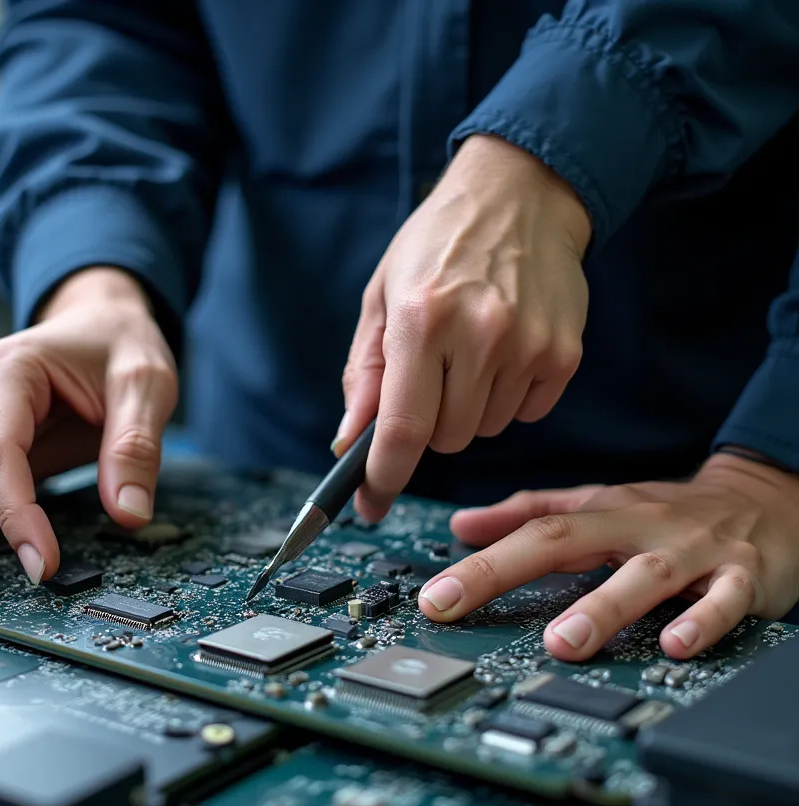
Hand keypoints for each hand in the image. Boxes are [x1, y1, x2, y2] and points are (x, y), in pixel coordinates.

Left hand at [337, 134, 591, 521]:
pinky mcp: (563, 354)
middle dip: (428, 425)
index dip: (383, 477)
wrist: (523, 193)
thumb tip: (351, 440)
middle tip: (430, 377)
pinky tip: (503, 353)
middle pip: (446, 439)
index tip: (371, 505)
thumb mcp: (383, 296)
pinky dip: (506, 399)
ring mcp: (528, 346)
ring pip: (484, 430)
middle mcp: (479, 334)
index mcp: (422, 319)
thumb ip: (366, 373)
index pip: (403, 427)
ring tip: (470, 352)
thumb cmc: (439, 244)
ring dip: (468, 410)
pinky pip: (524, 414)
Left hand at [417, 453, 798, 660]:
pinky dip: (701, 622)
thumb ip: (531, 513)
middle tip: (459, 605)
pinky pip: (724, 601)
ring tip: (563, 642)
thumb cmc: (670, 510)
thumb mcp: (601, 503)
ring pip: (645, 575)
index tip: (433, 597)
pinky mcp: (744, 577)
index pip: (530, 531)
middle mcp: (641, 527)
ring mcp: (693, 552)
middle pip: (568, 540)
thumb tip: (460, 526)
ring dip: (602, 608)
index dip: (479, 561)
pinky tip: (675, 645)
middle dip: (505, 571)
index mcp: (603, 512)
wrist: (769, 497)